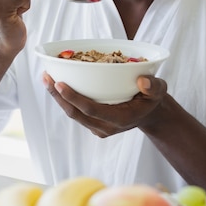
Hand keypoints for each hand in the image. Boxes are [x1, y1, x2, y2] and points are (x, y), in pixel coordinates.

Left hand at [42, 74, 167, 136]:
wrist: (150, 113)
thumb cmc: (153, 98)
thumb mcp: (159, 90)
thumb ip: (153, 86)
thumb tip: (142, 81)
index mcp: (120, 119)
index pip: (91, 110)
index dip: (73, 98)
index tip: (59, 83)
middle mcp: (106, 127)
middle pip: (76, 113)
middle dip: (58, 96)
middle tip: (46, 77)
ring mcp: (98, 128)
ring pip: (73, 114)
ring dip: (58, 98)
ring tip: (46, 78)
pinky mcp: (94, 124)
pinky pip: (76, 113)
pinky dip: (65, 99)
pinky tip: (56, 84)